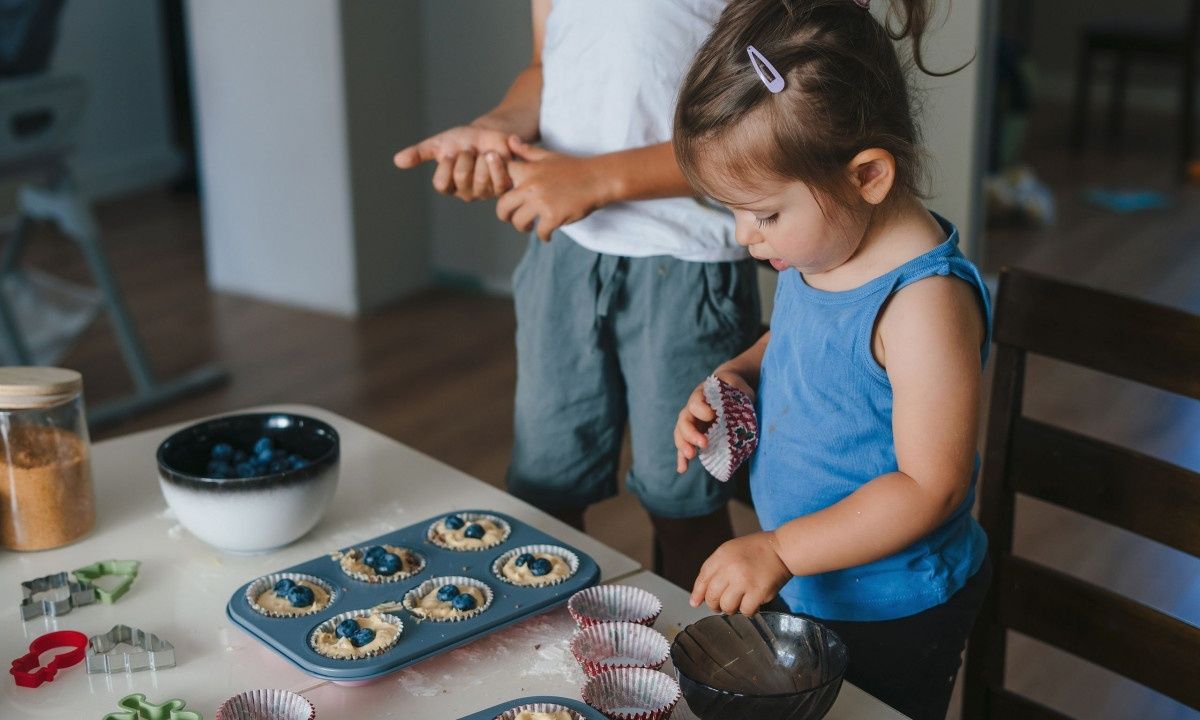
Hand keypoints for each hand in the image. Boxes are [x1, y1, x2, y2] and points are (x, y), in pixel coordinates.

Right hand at [393, 125, 513, 200]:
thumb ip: (419, 153)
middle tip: (470, 150)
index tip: (451, 152)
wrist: (488, 134)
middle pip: (461, 177)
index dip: (446, 165)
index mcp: (449, 186)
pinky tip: (494, 155)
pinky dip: (495, 164)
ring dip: (480, 158)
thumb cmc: (461, 141)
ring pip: (480, 180)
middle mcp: (466, 193)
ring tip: (483, 152)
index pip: (441, 183)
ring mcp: (485, 192)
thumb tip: (397, 161)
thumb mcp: (438, 144)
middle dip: (465, 156)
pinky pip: (499, 181)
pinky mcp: (503, 187)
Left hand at [496, 137, 610, 240]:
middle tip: (511, 218)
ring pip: (519, 222)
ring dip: (523, 228)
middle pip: (503, 206)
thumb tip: (510, 140)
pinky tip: (548, 236)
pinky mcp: (553, 216)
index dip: (500, 188)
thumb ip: (526, 151)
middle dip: (505, 216)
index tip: (506, 195)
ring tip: (529, 227)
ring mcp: (541, 202)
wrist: (598, 179)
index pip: (501, 179)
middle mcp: (531, 186)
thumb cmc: (574, 168)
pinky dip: (544, 236)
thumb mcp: (548, 156)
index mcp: (528, 171)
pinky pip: (540, 232)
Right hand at [674, 370, 754, 473]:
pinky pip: (685, 447)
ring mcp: (692, 423)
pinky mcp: (694, 436)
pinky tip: (682, 469)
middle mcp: (692, 410)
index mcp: (701, 395)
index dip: (701, 410)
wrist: (727, 390)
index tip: (712, 415)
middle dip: (691, 434)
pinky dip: (682, 458)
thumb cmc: (733, 389)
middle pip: (685, 421)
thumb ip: (738, 390)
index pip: (695, 403)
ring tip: (691, 456)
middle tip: (704, 444)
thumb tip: (743, 397)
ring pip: (681, 434)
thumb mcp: (738, 386)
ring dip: (684, 446)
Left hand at [690, 531, 791, 614]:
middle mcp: (730, 568)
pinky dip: (748, 610)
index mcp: (721, 556)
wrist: (781, 549)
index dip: (698, 594)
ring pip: (727, 607)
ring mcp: (744, 581)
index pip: (702, 580)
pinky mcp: (758, 592)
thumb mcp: (730, 551)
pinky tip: (752, 602)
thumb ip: (714, 570)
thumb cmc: (756, 550)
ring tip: (738, 602)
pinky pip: (745, 611)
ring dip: (731, 608)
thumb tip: (697, 598)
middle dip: (715, 604)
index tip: (696, 603)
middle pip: (712, 596)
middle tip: (722, 604)